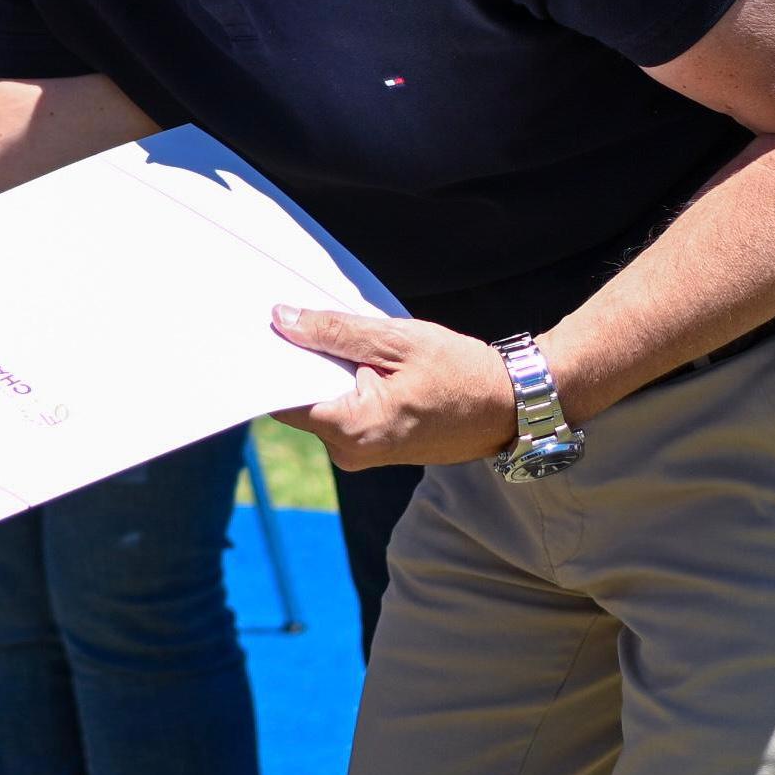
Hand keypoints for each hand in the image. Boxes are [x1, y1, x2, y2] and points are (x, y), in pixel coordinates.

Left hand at [268, 304, 520, 469]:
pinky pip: (342, 414)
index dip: (272, 360)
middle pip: (299, 401)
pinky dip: (343, 387)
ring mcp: (362, 455)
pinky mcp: (373, 450)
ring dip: (325, 373)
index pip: (283, 396)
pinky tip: (357, 361)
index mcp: (352, 428)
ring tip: (338, 338)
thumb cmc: (460, 372)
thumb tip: (281, 320)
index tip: (264, 330)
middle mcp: (350, 451)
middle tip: (299, 321)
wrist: (510, 407)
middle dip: (299, 362)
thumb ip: (334, 332)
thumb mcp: (396, 340)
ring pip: (321, 406)